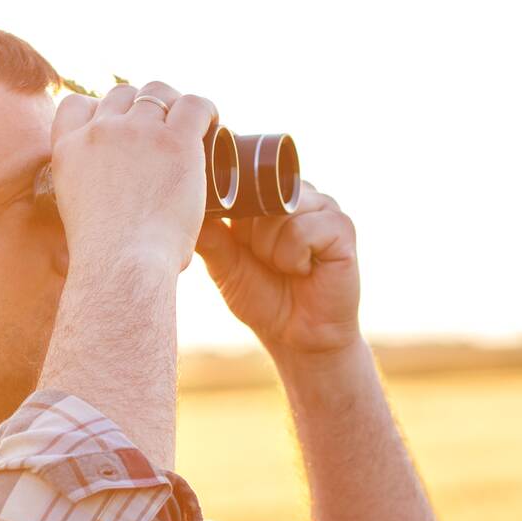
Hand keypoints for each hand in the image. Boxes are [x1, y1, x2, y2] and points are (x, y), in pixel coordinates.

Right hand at [49, 80, 217, 273]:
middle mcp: (99, 132)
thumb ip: (91, 196)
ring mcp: (136, 132)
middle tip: (161, 130)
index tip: (116, 124)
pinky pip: (194, 106)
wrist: (121, 266)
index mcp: (69, 151)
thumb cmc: (106, 261)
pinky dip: (206, 110)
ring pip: (157, 93)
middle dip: (140, 107)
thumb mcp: (79, 217)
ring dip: (172, 104)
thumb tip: (117, 209)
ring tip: (188, 123)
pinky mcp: (174, 141)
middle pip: (121, 94)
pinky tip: (212, 121)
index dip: (99, 109)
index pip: (76, 105)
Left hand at [194, 181, 361, 358]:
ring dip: (271, 251)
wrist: (297, 337)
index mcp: (273, 195)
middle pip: (258, 196)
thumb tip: (179, 208)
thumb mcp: (225, 264)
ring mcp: (324, 206)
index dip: (232, 213)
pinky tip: (304, 271)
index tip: (238, 243)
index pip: (242, 182)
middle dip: (252, 238)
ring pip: (278, 214)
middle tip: (267, 262)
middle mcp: (299, 193)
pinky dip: (293, 258)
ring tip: (286, 268)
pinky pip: (301, 231)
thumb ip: (208, 235)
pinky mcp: (342, 227)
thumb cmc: (264, 298)